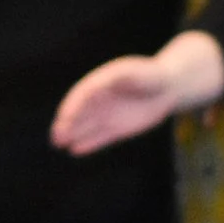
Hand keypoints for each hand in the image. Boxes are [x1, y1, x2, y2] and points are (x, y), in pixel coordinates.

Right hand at [51, 57, 184, 154]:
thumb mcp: (133, 72)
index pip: (80, 96)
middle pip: (78, 113)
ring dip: (71, 135)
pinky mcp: (117, 129)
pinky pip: (99, 138)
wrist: (168, 87)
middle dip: (66, 124)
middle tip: (56, 136)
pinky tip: (75, 150)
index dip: (71, 107)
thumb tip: (99, 84)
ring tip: (58, 144)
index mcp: (99, 82)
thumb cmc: (150, 75)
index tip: (64, 118)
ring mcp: (107, 114)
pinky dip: (88, 144)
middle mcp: (99, 100)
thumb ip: (117, 77)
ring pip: (85, 127)